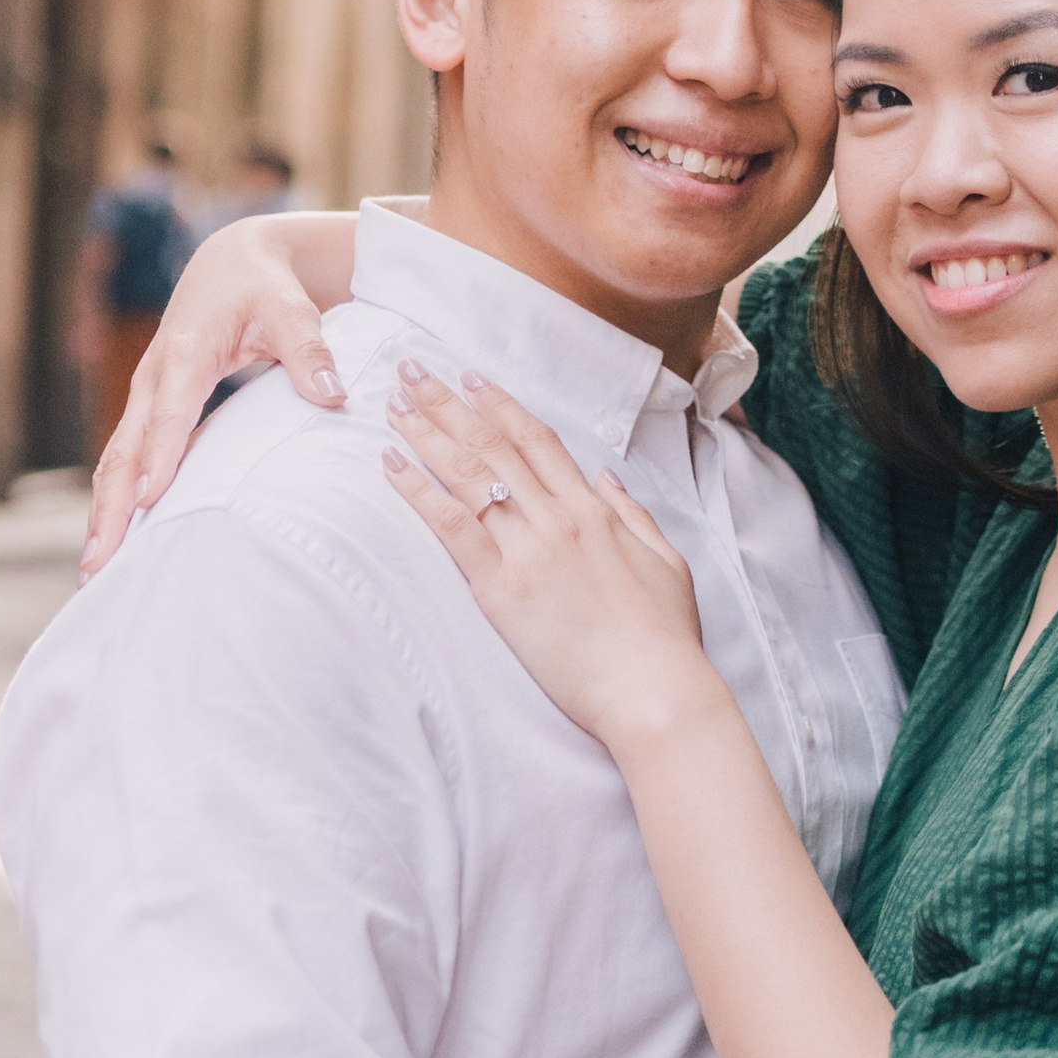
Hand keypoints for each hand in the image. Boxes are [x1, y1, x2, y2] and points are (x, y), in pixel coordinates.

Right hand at [80, 214, 350, 574]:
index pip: (171, 413)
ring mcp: (146, 395)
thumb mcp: (292, 310)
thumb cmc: (263, 288)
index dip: (160, 456)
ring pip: (115, 460)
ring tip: (94, 572)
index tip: (149, 502)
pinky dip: (115, 500)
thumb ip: (310, 352)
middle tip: (101, 564)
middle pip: (125, 449)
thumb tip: (333, 396)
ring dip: (103, 514)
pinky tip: (113, 542)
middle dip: (111, 507)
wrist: (230, 262)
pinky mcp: (149, 408)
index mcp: (187, 351)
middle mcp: (154, 377)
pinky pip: (125, 458)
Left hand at [384, 368, 713, 751]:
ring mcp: (527, 550)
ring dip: (425, 431)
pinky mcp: (500, 589)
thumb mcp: (666, 561)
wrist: (655, 690)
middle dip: (448, 402)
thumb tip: (607, 477)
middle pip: (492, 444)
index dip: (499, 403)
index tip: (470, 376)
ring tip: (392, 402)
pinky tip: (391, 463)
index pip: (537, 440)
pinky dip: (417, 490)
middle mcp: (557, 518)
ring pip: (466, 473)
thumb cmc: (664, 636)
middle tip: (412, 367)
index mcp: (593, 510)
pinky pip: (450, 526)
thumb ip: (633, 514)